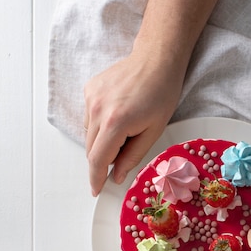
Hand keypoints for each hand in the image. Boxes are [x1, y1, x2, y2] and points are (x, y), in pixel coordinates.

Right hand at [84, 46, 183, 195]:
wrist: (156, 60)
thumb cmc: (161, 94)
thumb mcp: (153, 132)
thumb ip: (132, 157)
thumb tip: (116, 176)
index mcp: (115, 122)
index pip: (97, 159)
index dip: (96, 178)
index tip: (96, 190)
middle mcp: (97, 109)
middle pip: (90, 149)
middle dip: (103, 160)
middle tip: (123, 155)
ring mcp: (91, 97)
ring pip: (89, 135)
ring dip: (102, 142)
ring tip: (126, 130)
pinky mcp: (89, 90)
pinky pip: (90, 118)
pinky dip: (100, 125)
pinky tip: (119, 116)